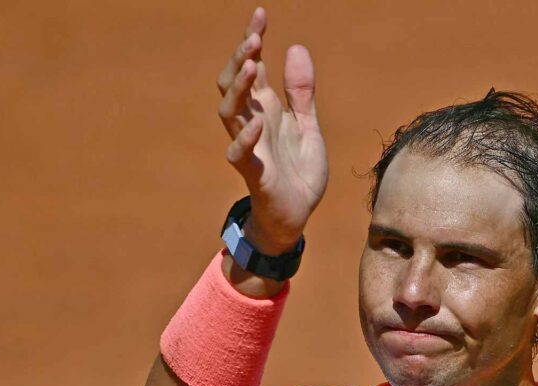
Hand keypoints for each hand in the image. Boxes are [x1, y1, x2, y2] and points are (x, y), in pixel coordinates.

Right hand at [217, 7, 328, 255]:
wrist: (298, 214)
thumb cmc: (298, 170)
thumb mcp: (308, 125)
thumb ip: (302, 91)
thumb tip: (296, 48)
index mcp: (265, 108)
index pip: (251, 67)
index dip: (252, 40)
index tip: (260, 14)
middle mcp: (252, 123)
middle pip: (233, 83)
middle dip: (241, 58)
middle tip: (254, 37)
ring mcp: (250, 146)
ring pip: (229, 112)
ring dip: (239, 89)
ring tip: (253, 66)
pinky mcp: (254, 173)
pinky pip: (240, 154)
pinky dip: (246, 137)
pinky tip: (258, 121)